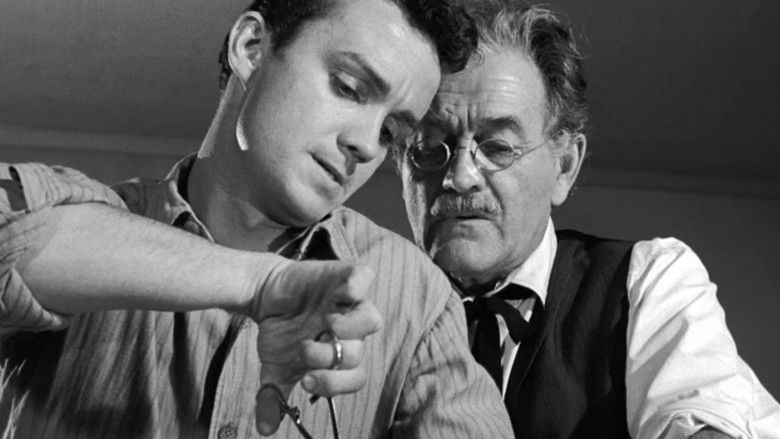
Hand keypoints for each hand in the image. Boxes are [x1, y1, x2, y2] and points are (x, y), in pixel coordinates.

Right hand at [248, 259, 382, 434]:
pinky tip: (341, 294)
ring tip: (327, 325)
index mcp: (340, 357)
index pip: (356, 378)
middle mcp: (351, 333)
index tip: (306, 382)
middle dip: (329, 356)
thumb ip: (273, 396)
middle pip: (357, 352)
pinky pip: (363, 278)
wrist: (267, 294)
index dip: (335, 384)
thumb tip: (265, 430)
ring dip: (352, 326)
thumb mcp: (274, 367)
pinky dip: (356, 285)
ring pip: (372, 318)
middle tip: (304, 352)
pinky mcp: (345, 277)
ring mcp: (350, 304)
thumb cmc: (280, 333)